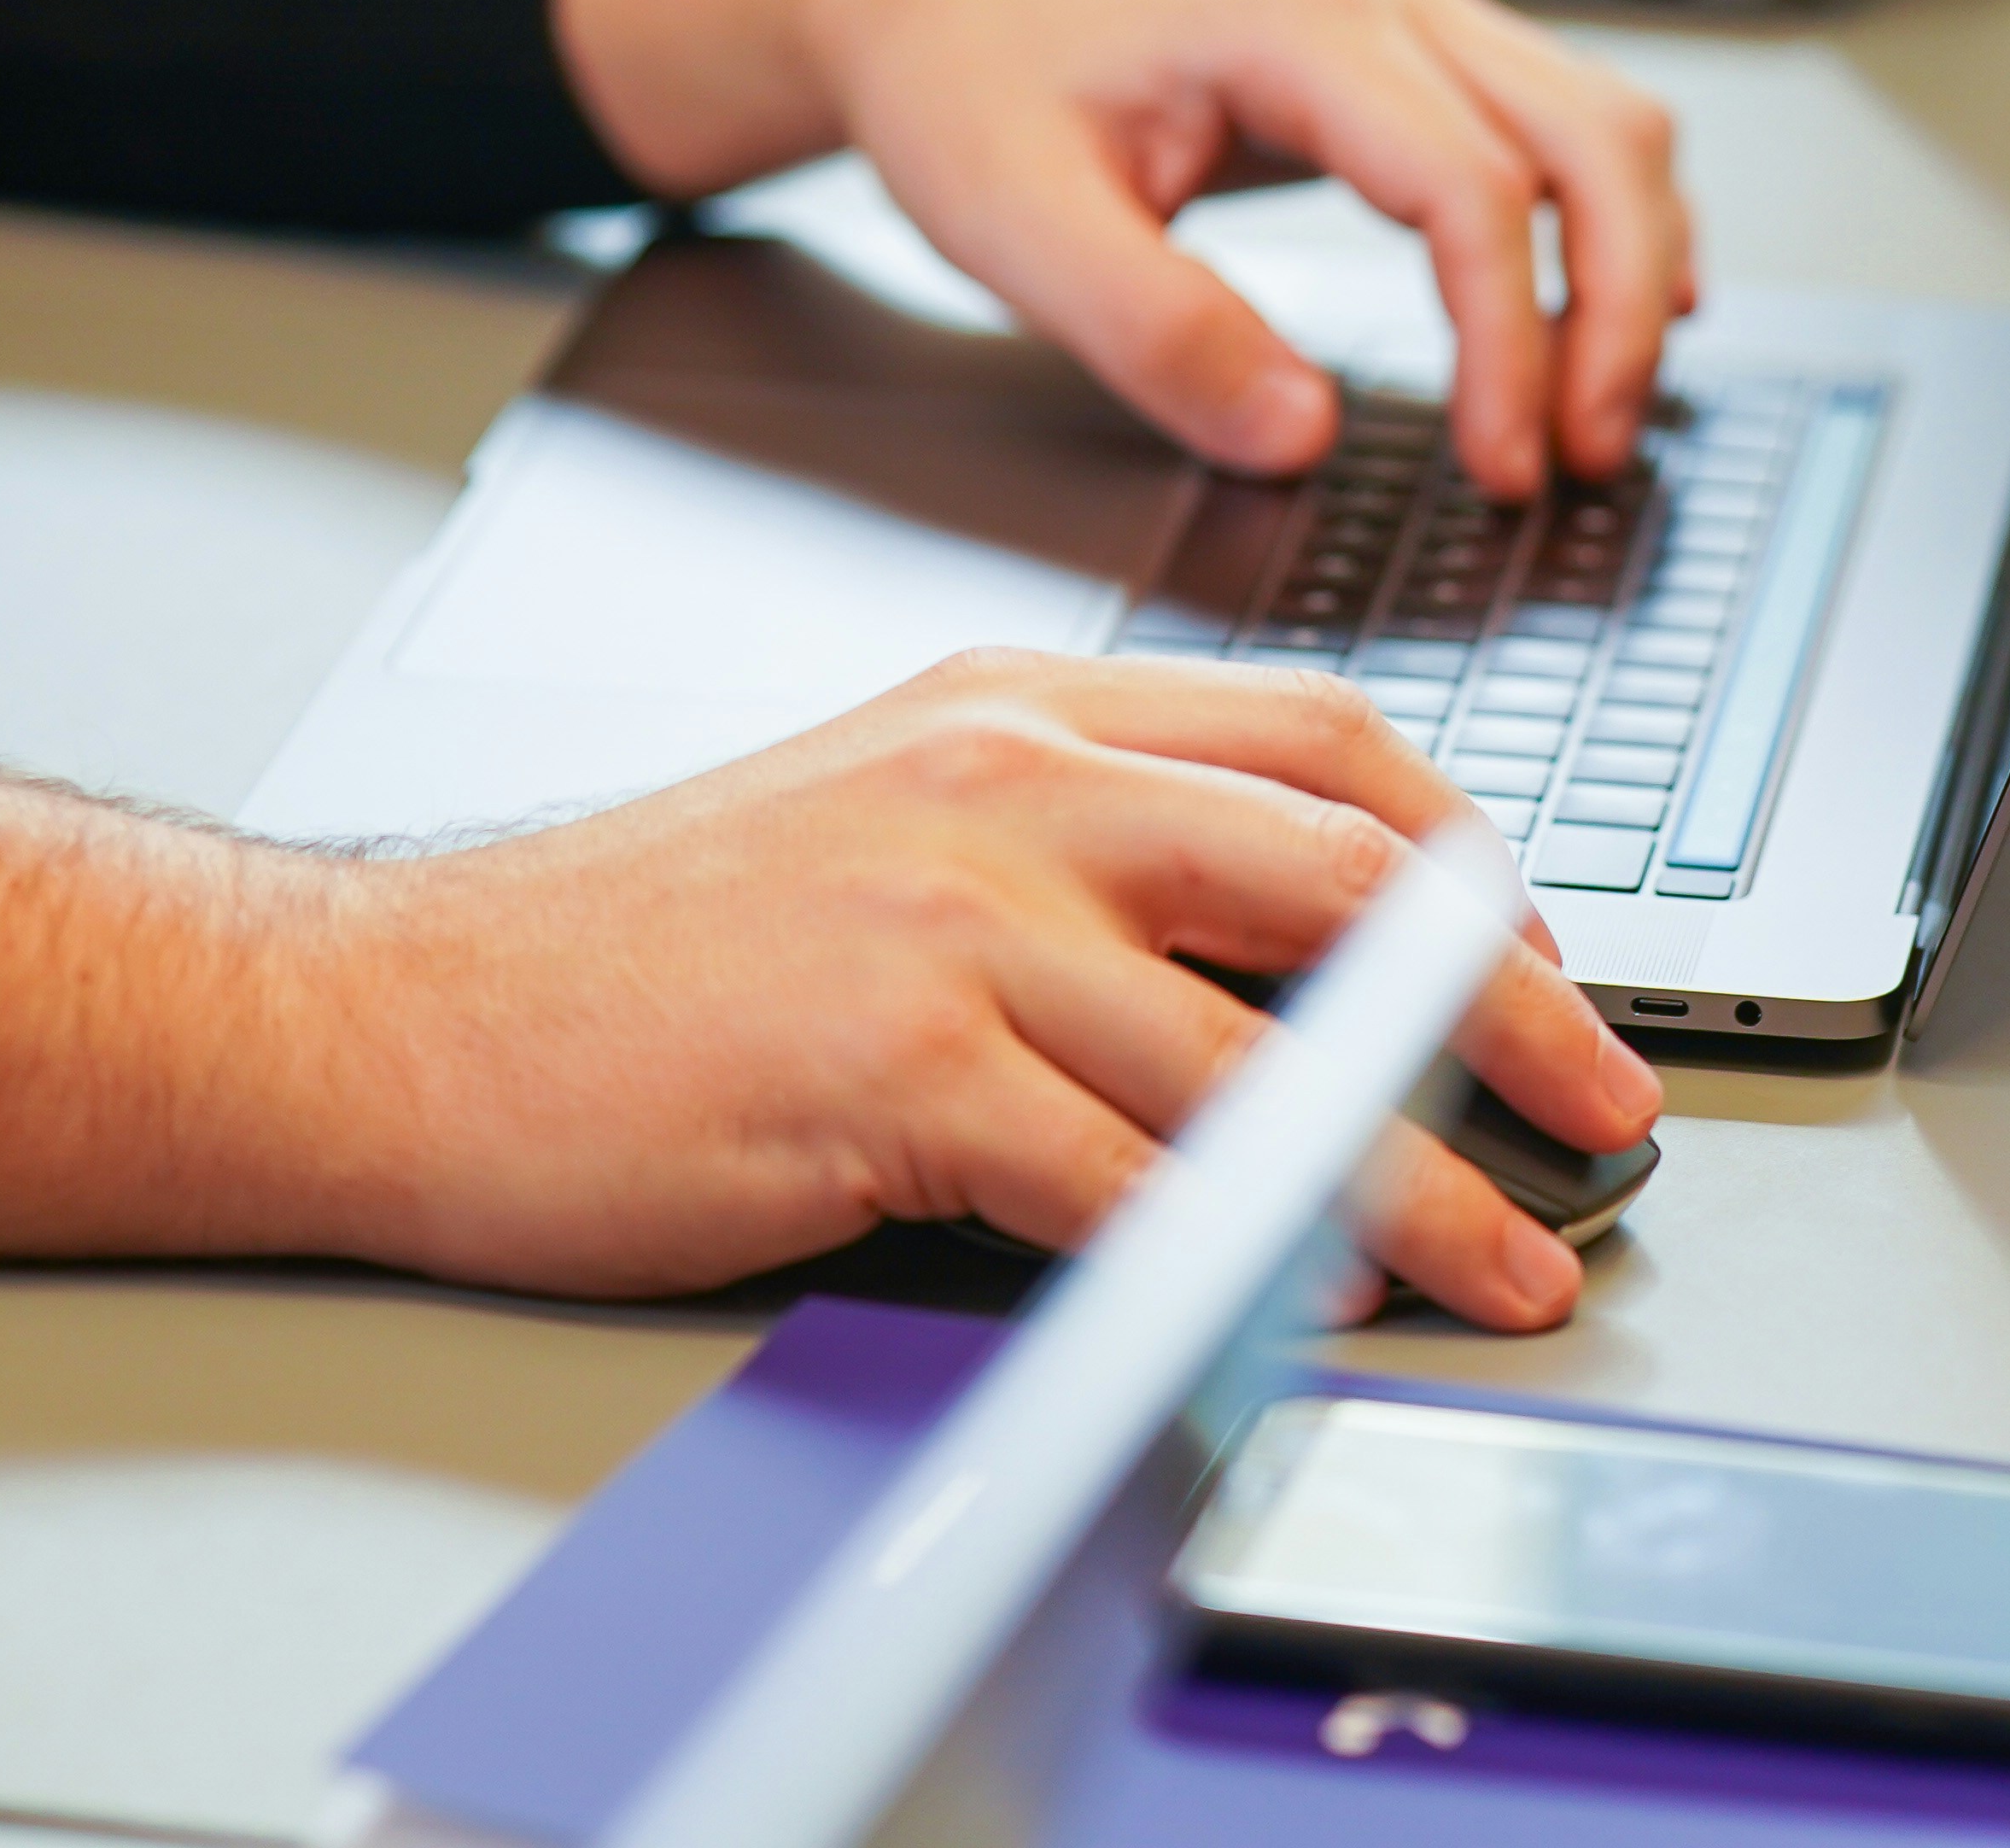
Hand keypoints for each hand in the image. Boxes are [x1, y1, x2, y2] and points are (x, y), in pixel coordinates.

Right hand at [0, 658, 1661, 1323]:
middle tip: (1601, 1099)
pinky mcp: (893, 1067)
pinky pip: (1125, 1177)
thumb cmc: (634, 942)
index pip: (1317, 741)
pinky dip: (1240, 1254)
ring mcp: (951, 919)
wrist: (408, 1012)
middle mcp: (1003, 782)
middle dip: (1506, 1003)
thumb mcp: (879, 812)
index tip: (1546, 951)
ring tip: (1504, 1254)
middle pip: (1341, 878)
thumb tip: (1263, 958)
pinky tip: (1305, 1302)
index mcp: (1015, 707)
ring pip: (1257, 1056)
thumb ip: (1067, 849)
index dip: (1464, 853)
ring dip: (1411, 1176)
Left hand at [551, 0, 1695, 490]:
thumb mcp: (1014, 222)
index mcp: (1297, 22)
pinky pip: (1559, 116)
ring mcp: (1407, 4)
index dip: (1510, 342)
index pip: (1472, 185)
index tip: (1500, 467)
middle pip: (1595, 136)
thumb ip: (1158, 335)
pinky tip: (1604, 307)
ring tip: (1600, 410)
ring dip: (1633, 264)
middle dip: (1620, 309)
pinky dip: (1602, 217)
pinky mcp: (1403, 41)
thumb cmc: (958, 66)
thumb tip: (1301, 433)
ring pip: (1602, 117)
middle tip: (1589, 455)